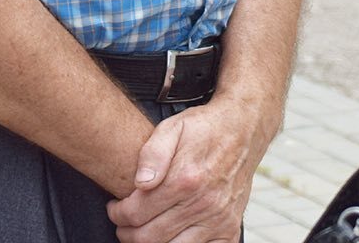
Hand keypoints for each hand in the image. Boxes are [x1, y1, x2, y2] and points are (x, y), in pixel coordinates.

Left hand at [106, 98, 270, 242]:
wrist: (242, 130)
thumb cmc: (203, 128)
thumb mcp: (173, 127)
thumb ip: (152, 153)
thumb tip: (141, 182)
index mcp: (185, 179)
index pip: (135, 213)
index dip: (117, 214)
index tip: (115, 207)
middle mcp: (204, 203)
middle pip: (149, 237)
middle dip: (127, 232)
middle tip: (124, 222)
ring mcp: (219, 219)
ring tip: (143, 229)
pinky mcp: (229, 229)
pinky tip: (171, 235)